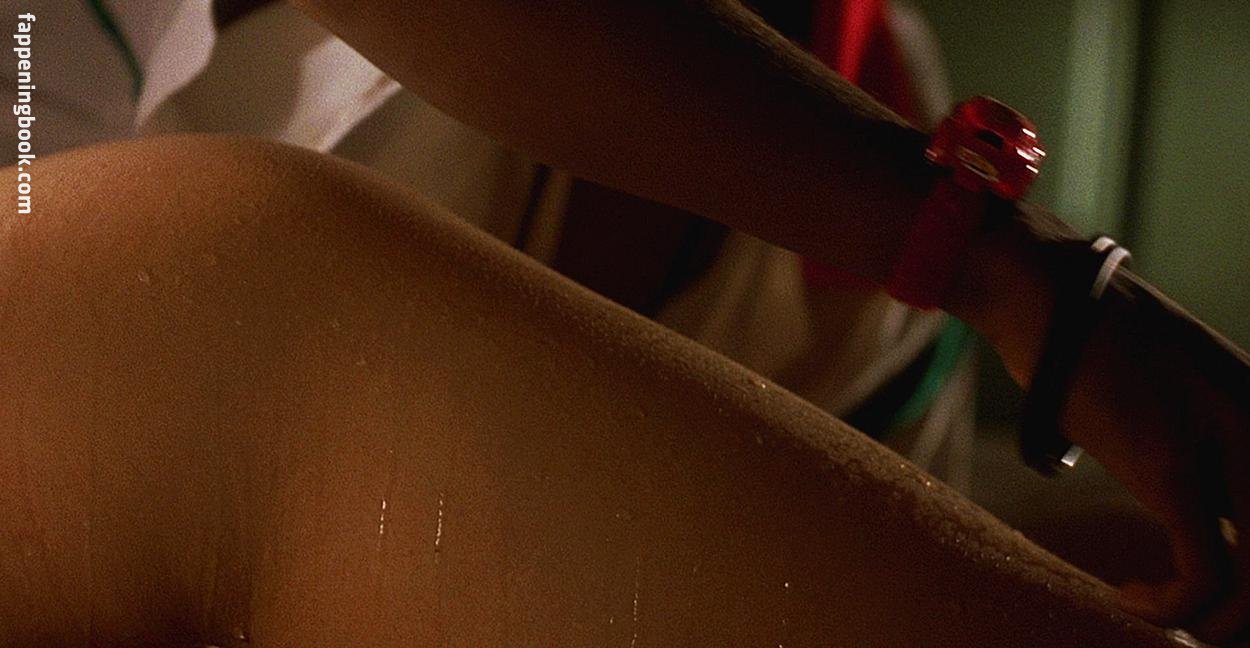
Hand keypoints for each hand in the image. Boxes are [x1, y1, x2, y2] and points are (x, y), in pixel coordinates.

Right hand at [947, 201, 1248, 644]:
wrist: (1047, 293)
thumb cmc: (1089, 338)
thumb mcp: (1169, 391)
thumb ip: (1197, 441)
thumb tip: (1187, 501)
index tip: (1214, 597)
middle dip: (1242, 611)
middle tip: (1195, 621)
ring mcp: (1225, 451)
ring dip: (1212, 621)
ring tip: (1164, 615)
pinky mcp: (1173, 469)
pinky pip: (1203, 575)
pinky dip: (1169, 607)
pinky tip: (1127, 597)